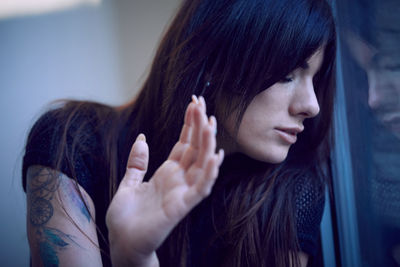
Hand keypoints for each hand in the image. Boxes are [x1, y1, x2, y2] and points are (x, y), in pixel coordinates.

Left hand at [106, 96, 223, 266]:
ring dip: (208, 144)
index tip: (194, 103)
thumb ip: (137, 163)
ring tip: (211, 122)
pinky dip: (209, 173)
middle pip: (195, 148)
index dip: (190, 123)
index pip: (184, 143)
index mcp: (167, 173)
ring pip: (202, 164)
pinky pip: (200, 189)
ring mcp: (182, 192)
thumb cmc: (126, 217)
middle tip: (203, 102)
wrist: (122, 243)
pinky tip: (215, 156)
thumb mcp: (128, 183)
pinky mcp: (182, 207)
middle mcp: (178, 180)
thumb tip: (141, 138)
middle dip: (200, 125)